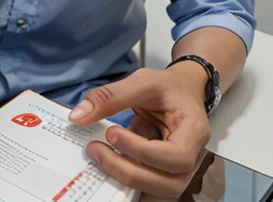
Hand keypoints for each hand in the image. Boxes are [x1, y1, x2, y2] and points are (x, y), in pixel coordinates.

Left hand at [68, 67, 210, 197]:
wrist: (181, 91)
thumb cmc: (169, 87)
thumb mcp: (142, 81)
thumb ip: (111, 96)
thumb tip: (79, 115)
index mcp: (193, 132)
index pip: (175, 156)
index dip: (142, 151)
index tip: (113, 133)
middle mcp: (192, 158)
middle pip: (167, 183)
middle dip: (127, 171)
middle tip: (96, 150)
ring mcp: (180, 171)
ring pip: (157, 191)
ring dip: (125, 179)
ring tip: (99, 157)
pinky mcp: (165, 175)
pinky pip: (148, 188)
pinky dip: (127, 181)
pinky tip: (108, 163)